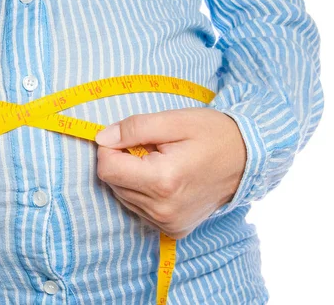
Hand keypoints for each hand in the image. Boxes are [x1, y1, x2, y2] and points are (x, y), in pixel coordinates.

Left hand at [95, 108, 245, 238]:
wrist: (249, 159)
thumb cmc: (213, 134)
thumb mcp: (174, 120)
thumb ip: (133, 128)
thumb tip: (101, 139)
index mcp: (163, 181)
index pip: (106, 169)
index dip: (110, 148)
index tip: (128, 138)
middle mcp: (163, 209)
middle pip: (113, 183)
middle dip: (123, 162)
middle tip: (152, 148)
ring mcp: (169, 223)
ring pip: (124, 196)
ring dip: (133, 177)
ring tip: (163, 163)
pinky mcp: (173, 230)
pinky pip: (139, 208)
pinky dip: (144, 192)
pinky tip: (167, 180)